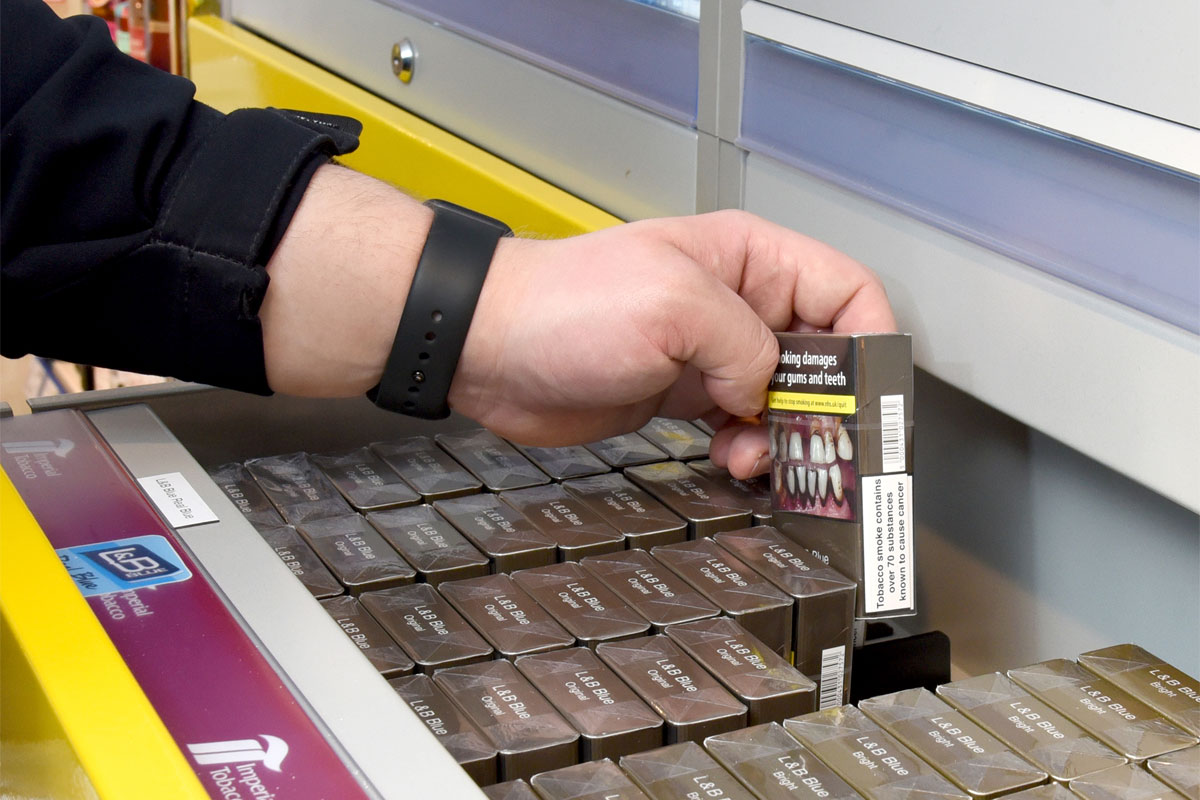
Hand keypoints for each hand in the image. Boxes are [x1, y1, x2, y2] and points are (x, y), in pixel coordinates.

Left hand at [450, 210, 894, 476]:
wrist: (491, 348)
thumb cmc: (562, 304)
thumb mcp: (671, 305)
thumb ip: (745, 344)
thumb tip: (769, 388)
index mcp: (750, 260)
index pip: (848, 294)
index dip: (873, 348)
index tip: (873, 404)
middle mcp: (739, 305)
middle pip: (826, 358)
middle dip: (830, 408)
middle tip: (820, 449)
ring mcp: (712, 353)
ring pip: (787, 402)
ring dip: (786, 438)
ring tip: (757, 454)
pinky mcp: (687, 396)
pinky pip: (745, 428)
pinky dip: (750, 452)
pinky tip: (730, 459)